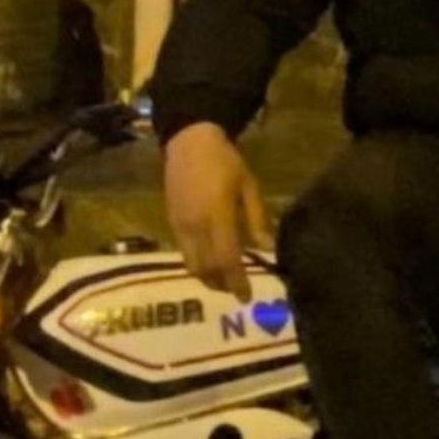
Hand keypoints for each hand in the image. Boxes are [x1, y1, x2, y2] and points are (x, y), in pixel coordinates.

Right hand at [163, 123, 272, 301]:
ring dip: (208, 277)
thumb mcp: (249, 186)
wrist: (189, 142)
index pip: (227, 259)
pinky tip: (210, 259)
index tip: (247, 296)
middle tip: (237, 288)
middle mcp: (195, 226)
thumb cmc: (225, 162)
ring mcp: (180, 225)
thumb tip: (267, 249)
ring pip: (191, 264)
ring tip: (224, 278)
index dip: (237, 281)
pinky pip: (183, 252)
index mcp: (217, 216)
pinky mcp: (171, 222)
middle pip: (206, 269)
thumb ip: (257, 219)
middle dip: (222, 284)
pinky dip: (197, 263)